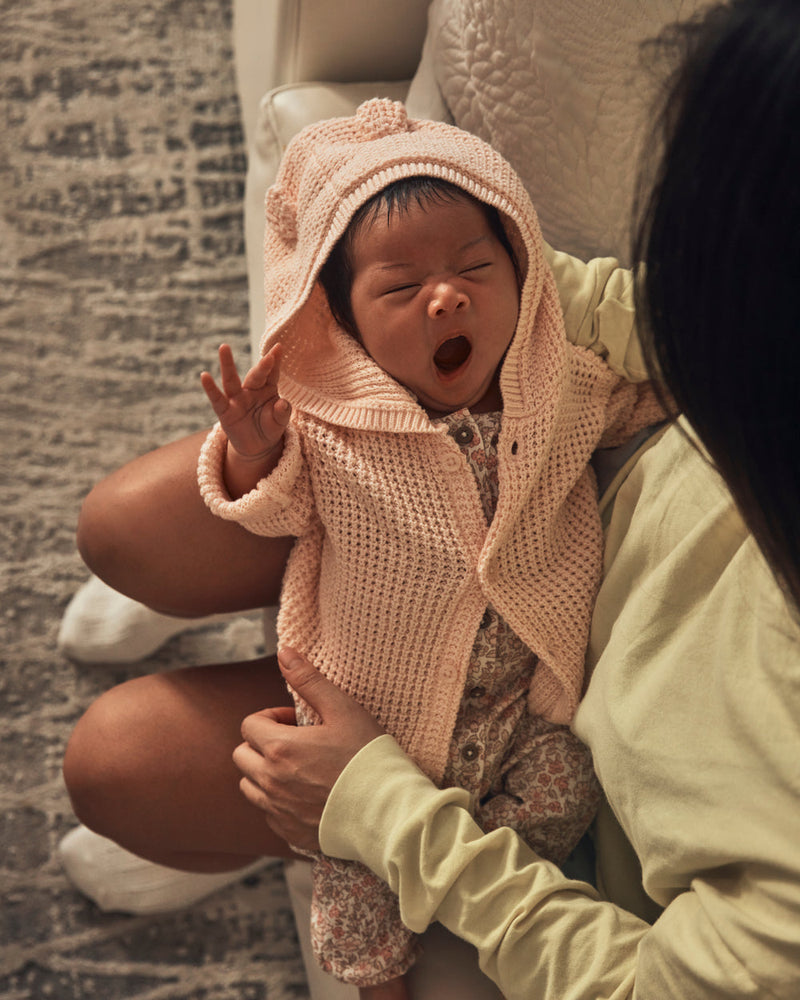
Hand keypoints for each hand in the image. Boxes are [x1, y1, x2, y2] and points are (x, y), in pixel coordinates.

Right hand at [200, 343, 290, 461]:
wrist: (257, 447)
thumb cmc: (270, 427)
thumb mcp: (280, 422)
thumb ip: (282, 413)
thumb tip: (283, 403)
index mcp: (267, 389)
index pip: (272, 374)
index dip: (275, 362)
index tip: (279, 348)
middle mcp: (251, 390)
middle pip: (256, 375)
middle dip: (262, 366)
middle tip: (269, 356)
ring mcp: (237, 399)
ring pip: (231, 380)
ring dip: (228, 364)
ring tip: (224, 347)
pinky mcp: (225, 411)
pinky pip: (217, 399)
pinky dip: (211, 388)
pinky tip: (205, 376)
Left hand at [233, 648, 384, 850]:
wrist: (389, 812)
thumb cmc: (367, 756)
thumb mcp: (342, 709)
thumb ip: (308, 680)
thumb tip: (284, 652)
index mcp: (279, 748)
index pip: (249, 725)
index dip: (271, 718)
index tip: (297, 721)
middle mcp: (270, 781)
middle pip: (242, 756)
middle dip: (262, 744)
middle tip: (296, 742)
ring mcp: (278, 811)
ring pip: (249, 786)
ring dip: (265, 773)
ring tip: (298, 768)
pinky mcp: (288, 833)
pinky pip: (267, 813)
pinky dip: (278, 801)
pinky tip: (307, 794)